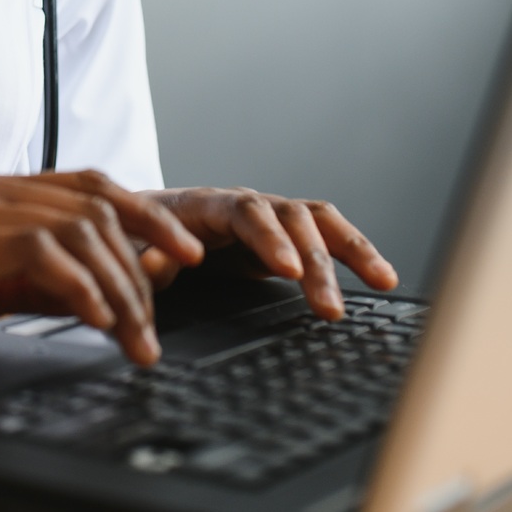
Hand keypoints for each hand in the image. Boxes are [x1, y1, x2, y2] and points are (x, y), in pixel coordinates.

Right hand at [0, 169, 204, 367]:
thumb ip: (31, 281)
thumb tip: (102, 291)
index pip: (88, 186)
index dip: (145, 215)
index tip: (185, 258)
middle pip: (96, 203)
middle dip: (144, 263)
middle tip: (156, 326)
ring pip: (77, 226)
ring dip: (119, 286)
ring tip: (134, 338)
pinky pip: (37, 249)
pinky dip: (78, 284)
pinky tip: (96, 320)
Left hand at [142, 187, 398, 318]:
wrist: (137, 229)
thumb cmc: (134, 238)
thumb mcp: (130, 248)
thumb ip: (144, 257)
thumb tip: (157, 263)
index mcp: (203, 204)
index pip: (244, 212)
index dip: (269, 239)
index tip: (288, 270)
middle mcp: (243, 204)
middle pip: (290, 218)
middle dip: (314, 262)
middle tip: (328, 306)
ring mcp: (266, 220)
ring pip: (317, 223)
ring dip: (350, 251)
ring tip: (381, 281)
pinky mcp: (282, 240)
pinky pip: (325, 238)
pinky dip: (354, 254)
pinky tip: (381, 277)